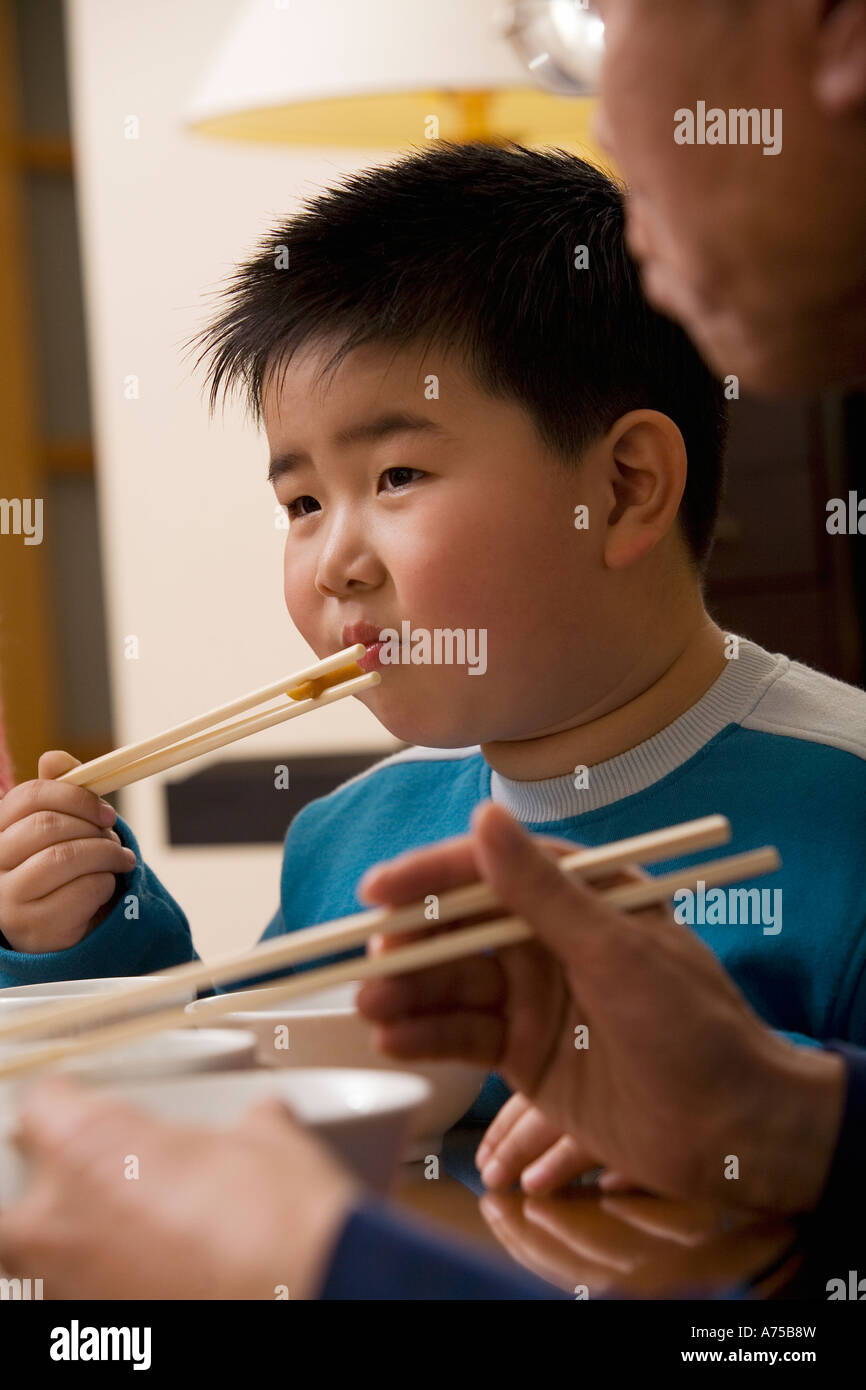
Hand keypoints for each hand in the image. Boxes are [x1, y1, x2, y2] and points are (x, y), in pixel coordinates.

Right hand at [0, 751, 135, 951]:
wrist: (62, 927)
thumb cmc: (63, 869)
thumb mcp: (62, 828)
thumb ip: (60, 791)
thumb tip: (54, 758)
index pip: (29, 796)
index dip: (76, 797)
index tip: (107, 812)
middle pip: (47, 825)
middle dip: (94, 829)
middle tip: (115, 838)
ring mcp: (8, 899)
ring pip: (64, 857)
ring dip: (106, 854)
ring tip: (121, 859)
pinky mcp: (33, 928)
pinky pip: (81, 891)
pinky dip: (105, 883)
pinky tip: (107, 886)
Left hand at [0, 1077, 361, 1298]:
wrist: (306, 1290)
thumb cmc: (276, 1215)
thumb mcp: (265, 1142)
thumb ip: (245, 1124)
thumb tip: (262, 1120)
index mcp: (87, 1149)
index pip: (40, 1106)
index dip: (67, 1101)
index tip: (85, 1103)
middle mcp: (63, 1221)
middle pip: (16, 1203)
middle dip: (47, 1191)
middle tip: (96, 1179)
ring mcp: (77, 1285)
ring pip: (46, 1261)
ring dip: (80, 1243)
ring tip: (135, 1231)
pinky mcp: (100, 1328)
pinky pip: (89, 1297)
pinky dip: (112, 1283)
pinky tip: (157, 1271)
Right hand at [357, 801, 846, 1213]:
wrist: (731, 1133)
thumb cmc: (691, 1027)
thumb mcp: (616, 951)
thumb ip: (542, 891)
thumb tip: (483, 816)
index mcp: (581, 895)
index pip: (491, 869)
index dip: (430, 875)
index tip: (377, 890)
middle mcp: (550, 940)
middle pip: (460, 930)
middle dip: (411, 944)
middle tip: (370, 963)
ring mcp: (533, 998)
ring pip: (453, 985)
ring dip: (407, 994)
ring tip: (368, 1009)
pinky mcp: (522, 1053)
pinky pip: (462, 1036)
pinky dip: (425, 1037)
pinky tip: (393, 1041)